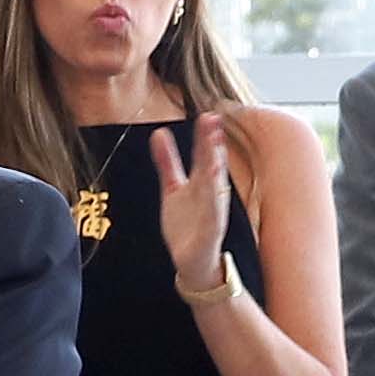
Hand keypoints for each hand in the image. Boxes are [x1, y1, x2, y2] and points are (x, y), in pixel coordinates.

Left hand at [152, 114, 233, 292]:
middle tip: (213, 122)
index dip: (205, 137)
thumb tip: (159, 133)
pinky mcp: (210, 233)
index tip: (207, 115)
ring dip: (215, 171)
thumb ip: (167, 161)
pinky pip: (213, 219)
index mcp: (200, 183)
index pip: (203, 156)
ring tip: (214, 154)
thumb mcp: (173, 187)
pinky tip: (215, 194)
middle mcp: (209, 195)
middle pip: (211, 166)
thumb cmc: (187, 222)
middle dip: (212, 145)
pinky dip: (214, 208)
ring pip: (214, 189)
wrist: (193, 259)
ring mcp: (212, 213)